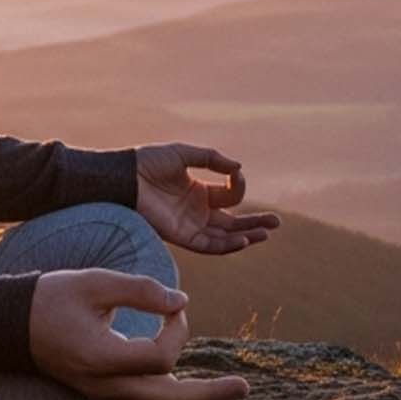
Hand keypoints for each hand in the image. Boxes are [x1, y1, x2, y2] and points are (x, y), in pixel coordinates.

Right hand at [27, 269, 249, 399]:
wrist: (9, 326)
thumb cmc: (51, 299)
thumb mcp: (95, 282)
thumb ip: (140, 290)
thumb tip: (182, 301)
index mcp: (101, 358)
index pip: (160, 358)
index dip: (178, 330)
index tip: (174, 305)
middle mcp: (104, 385)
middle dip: (208, 396)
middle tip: (244, 390)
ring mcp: (103, 393)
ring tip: (231, 396)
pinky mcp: (104, 390)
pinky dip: (175, 396)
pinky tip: (196, 391)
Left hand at [132, 142, 280, 255]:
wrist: (124, 177)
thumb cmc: (148, 162)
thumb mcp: (185, 154)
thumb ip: (212, 158)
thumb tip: (238, 168)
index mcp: (199, 191)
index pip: (230, 195)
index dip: (238, 184)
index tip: (236, 173)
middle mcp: (197, 211)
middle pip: (233, 222)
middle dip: (255, 222)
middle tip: (276, 223)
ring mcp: (190, 225)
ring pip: (225, 237)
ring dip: (246, 236)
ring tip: (266, 233)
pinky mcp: (181, 236)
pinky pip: (208, 245)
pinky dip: (226, 245)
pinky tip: (243, 239)